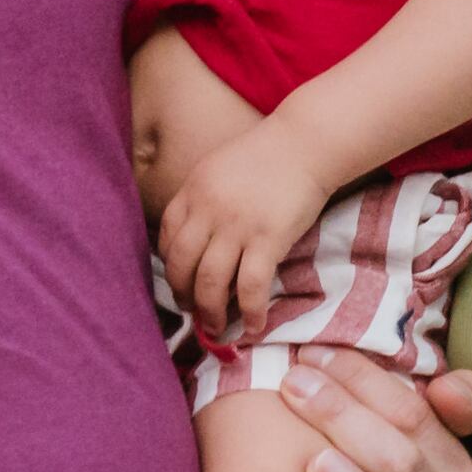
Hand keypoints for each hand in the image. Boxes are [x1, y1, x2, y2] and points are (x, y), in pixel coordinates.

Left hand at [157, 123, 336, 345]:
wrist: (306, 144)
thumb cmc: (265, 155)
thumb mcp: (217, 168)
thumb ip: (202, 199)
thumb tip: (196, 238)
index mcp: (192, 191)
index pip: (165, 238)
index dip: (169, 267)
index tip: (179, 282)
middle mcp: (207, 210)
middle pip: (180, 265)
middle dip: (182, 296)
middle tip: (192, 312)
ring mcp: (236, 226)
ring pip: (209, 282)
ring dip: (209, 312)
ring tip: (215, 327)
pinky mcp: (268, 240)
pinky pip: (250, 286)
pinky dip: (249, 312)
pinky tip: (253, 326)